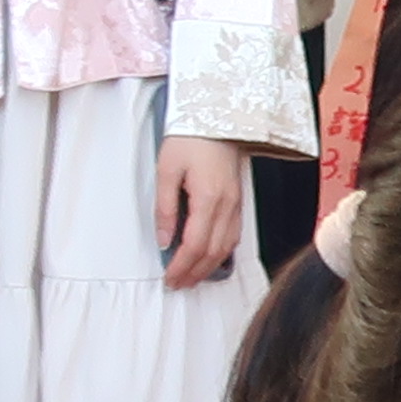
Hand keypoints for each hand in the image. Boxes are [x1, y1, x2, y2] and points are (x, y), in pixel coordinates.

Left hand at [151, 133, 247, 290]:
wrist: (218, 117)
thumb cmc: (190, 138)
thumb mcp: (167, 169)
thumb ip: (165, 207)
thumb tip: (163, 239)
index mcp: (208, 198)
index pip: (194, 244)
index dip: (181, 266)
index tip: (169, 277)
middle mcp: (226, 206)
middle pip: (211, 252)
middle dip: (194, 272)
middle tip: (177, 284)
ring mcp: (235, 205)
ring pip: (225, 247)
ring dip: (208, 267)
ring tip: (192, 278)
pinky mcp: (237, 201)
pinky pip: (233, 236)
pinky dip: (221, 253)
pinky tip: (211, 258)